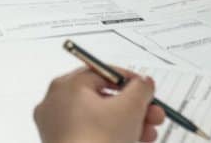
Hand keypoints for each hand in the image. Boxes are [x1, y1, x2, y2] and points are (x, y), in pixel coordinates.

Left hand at [34, 68, 165, 142]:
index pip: (102, 73)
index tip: (146, 90)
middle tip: (154, 115)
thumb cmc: (97, 141)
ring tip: (149, 134)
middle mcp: (56, 103)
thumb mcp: (130, 107)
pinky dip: (111, 137)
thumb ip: (141, 88)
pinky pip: (90, 135)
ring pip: (98, 119)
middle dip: (134, 108)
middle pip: (103, 98)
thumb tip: (143, 83)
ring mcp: (57, 128)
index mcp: (67, 85)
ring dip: (128, 124)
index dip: (129, 81)